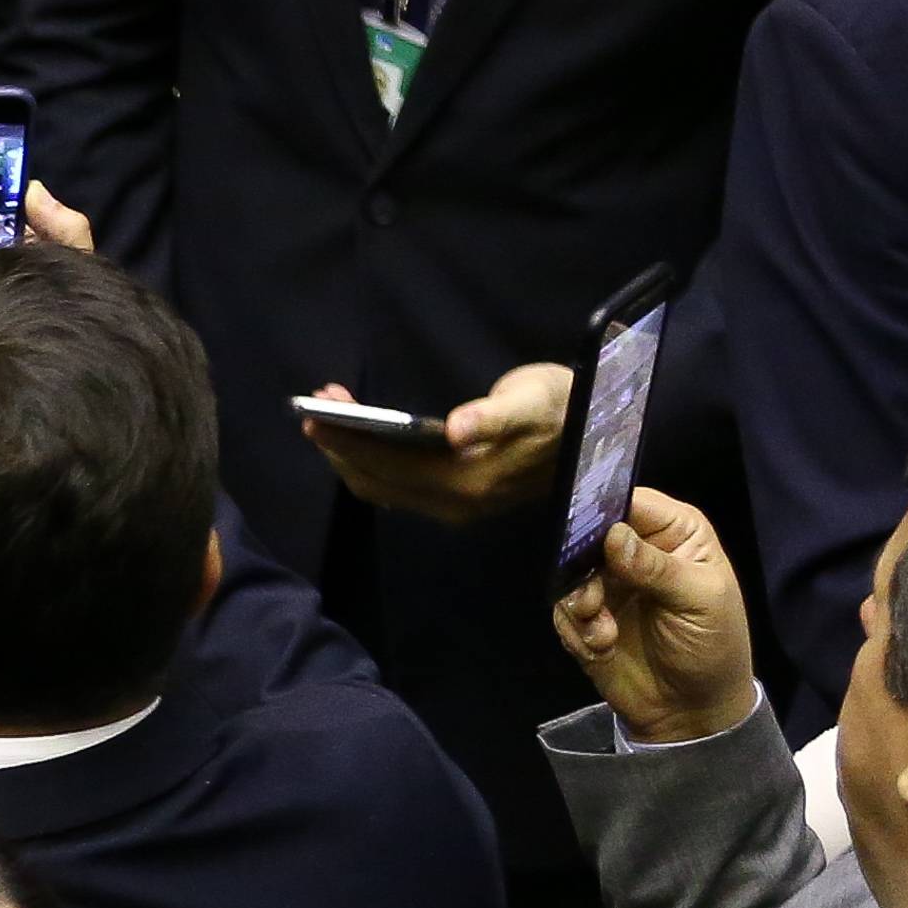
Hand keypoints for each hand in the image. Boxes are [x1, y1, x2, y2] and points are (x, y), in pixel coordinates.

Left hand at [301, 360, 570, 523]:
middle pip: (374, 479)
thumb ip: (494, 417)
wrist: (593, 431)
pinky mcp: (453, 500)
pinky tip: (357, 433)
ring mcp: (453, 506)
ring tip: (329, 412)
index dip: (347, 441)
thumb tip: (456, 430)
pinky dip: (368, 461)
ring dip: (349, 452)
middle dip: (338, 443)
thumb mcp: (533, 400)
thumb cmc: (559, 404)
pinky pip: (394, 486)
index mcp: (467, 481)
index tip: (314, 411)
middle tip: (315, 402)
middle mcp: (454, 503)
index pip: (387, 466)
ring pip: (380, 486)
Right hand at [551, 485, 758, 745]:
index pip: (631, 501)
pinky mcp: (587, 617)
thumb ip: (656, 566)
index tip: (588, 531)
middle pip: (588, 534)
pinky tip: (602, 647)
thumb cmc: (713, 644)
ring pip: (569, 573)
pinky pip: (563, 610)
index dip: (606, 508)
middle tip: (595, 600)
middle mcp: (635, 550)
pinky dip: (578, 631)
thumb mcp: (699, 601)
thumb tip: (612, 533)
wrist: (692, 709)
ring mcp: (608, 583)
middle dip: (584, 566)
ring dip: (581, 605)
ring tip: (603, 632)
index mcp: (674, 533)